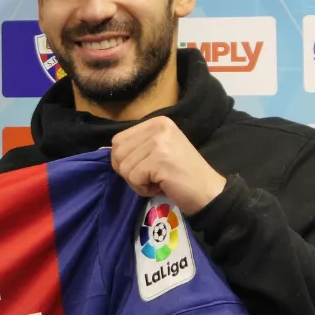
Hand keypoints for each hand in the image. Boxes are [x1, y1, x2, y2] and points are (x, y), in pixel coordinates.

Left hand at [110, 116, 226, 214]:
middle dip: (129, 172)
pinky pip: (133, 178)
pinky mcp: (159, 160)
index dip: (123, 160)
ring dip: (137, 182)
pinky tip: (162, 186)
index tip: (144, 168)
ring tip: (159, 181)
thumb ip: (136, 146)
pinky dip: (143, 188)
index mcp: (157, 122)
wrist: (209, 192)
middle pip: (118, 152)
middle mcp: (158, 127)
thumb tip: (104, 149)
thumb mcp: (158, 151)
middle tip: (151, 177)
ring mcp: (159, 142)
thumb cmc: (181, 175)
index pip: (118, 140)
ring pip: (124, 167)